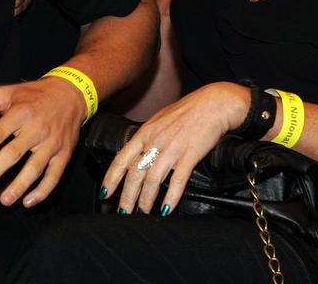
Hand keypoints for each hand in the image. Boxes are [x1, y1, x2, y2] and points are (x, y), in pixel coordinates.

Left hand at [0, 76, 86, 207]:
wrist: (70, 93)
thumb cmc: (33, 95)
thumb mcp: (5, 93)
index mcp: (20, 112)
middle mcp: (37, 128)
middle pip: (14, 153)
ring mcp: (52, 143)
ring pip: (35, 168)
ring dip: (19, 186)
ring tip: (4, 200)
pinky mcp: (64, 154)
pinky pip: (54, 175)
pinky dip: (43, 191)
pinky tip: (28, 202)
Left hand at [100, 82, 246, 215]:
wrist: (212, 104)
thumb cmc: (187, 111)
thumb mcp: (159, 120)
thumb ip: (148, 136)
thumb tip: (138, 152)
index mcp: (145, 133)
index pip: (121, 159)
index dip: (111, 178)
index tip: (104, 193)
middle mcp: (155, 141)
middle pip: (135, 174)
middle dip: (127, 196)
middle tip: (123, 212)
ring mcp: (172, 149)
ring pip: (153, 180)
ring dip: (146, 200)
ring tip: (143, 213)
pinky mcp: (190, 155)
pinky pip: (178, 181)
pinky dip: (171, 197)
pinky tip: (166, 209)